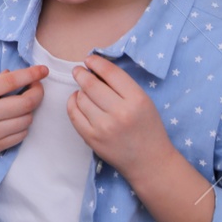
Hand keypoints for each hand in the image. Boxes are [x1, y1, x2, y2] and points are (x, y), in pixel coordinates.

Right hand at [0, 65, 46, 216]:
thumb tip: (12, 75)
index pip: (11, 81)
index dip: (31, 74)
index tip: (42, 70)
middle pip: (26, 102)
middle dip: (38, 92)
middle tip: (37, 87)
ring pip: (26, 120)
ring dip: (30, 111)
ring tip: (24, 105)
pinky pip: (20, 136)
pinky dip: (23, 126)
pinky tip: (17, 121)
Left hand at [66, 54, 172, 179]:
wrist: (149, 162)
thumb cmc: (148, 128)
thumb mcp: (144, 101)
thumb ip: (122, 86)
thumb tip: (95, 69)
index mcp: (136, 100)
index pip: (111, 73)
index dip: (96, 63)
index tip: (89, 60)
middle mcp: (120, 113)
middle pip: (91, 84)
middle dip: (81, 74)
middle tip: (78, 71)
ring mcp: (104, 127)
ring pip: (81, 98)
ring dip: (79, 91)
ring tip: (84, 91)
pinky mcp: (92, 138)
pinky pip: (73, 114)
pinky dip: (72, 103)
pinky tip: (77, 101)